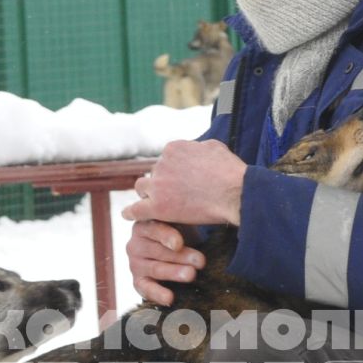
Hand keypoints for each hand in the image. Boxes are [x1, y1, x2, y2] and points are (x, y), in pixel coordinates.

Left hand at [121, 139, 246, 227]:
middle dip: (162, 184)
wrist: (235, 192)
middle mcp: (162, 163)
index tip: (180, 181)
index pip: (165, 160)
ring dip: (148, 195)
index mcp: (173, 148)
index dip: (173, 172)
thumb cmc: (230, 171)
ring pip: (142, 188)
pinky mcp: (158, 207)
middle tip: (174, 196)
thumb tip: (195, 148)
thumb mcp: (215, 147)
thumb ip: (198, 147)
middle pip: (154, 174)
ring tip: (155, 205)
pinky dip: (131, 212)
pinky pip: (136, 210)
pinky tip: (128, 215)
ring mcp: (158, 185)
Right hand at [126, 219, 202, 305]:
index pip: (154, 229)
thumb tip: (202, 215)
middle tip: (199, 261)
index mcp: (144, 225)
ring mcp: (135, 263)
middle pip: (157, 251)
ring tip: (191, 275)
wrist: (176, 251)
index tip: (179, 243)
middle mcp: (135, 244)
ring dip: (174, 272)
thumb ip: (184, 219)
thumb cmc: (179, 233)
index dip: (166, 236)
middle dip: (180, 257)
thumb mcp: (181, 222)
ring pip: (155, 269)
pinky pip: (145, 288)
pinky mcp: (138, 280)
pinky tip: (170, 298)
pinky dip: (158, 293)